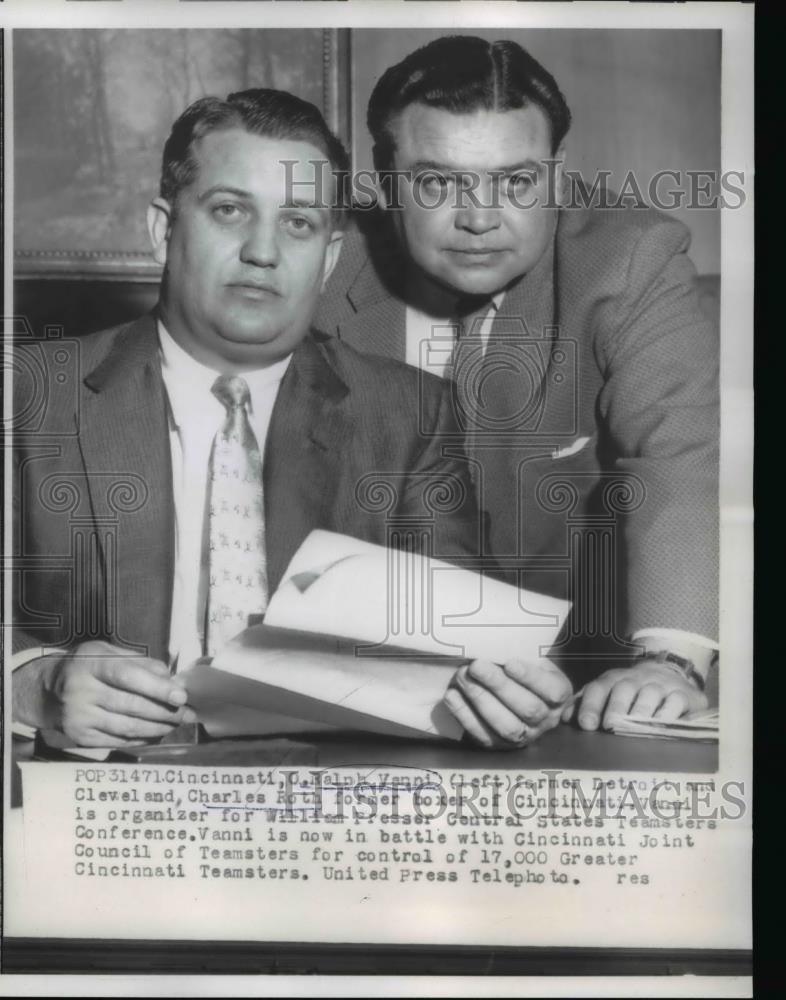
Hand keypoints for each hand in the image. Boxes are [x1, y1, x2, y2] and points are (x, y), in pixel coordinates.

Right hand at [43, 640, 195, 746]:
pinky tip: (156, 734)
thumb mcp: (109, 653)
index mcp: (90, 663)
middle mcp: (80, 690)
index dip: (157, 688)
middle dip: (165, 712)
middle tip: (188, 714)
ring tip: (177, 724)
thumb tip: (173, 681)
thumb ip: (142, 664)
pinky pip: (118, 741)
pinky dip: (141, 739)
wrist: (47, 691)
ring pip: (127, 727)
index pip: (128, 676)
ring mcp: (78, 717)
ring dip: (158, 728)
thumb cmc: (87, 668)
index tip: (181, 697)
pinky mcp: (79, 737)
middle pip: (131, 706)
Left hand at [444, 658, 572, 748]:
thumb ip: (522, 653)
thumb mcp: (532, 658)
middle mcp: (546, 719)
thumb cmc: (523, 669)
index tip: (509, 663)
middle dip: (498, 685)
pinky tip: (452, 695)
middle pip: (527, 709)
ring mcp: (524, 736)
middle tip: (476, 666)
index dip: (530, 678)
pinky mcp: (499, 745)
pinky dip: (464, 714)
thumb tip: (495, 643)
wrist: (516, 693)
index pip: (552, 691)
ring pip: (506, 726)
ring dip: (480, 699)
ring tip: (462, 676)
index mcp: (559, 694)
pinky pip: (482, 735)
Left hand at [564, 659, 707, 731]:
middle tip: (609, 725)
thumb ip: (586, 703)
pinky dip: (668, 713)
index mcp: (614, 679)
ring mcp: (660, 686)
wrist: (671, 673)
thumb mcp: (609, 692)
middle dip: (615, 707)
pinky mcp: (683, 695)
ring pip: (650, 694)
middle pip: (623, 689)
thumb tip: (564, 718)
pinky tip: (660, 725)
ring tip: (633, 727)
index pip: (599, 688)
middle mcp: (636, 680)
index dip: (591, 704)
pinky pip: (676, 701)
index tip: (586, 724)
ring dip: (640, 711)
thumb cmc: (632, 691)